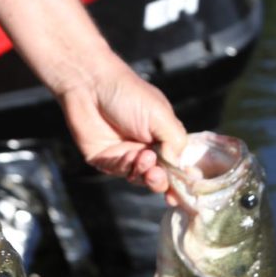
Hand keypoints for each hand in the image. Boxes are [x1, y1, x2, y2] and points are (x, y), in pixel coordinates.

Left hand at [56, 59, 186, 204]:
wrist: (91, 86)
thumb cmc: (128, 93)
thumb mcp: (161, 115)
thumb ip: (174, 142)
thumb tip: (179, 167)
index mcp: (163, 138)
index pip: (176, 165)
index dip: (181, 179)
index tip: (184, 190)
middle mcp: (146, 149)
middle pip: (159, 178)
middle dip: (160, 180)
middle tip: (157, 173)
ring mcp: (125, 156)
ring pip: (139, 178)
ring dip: (144, 173)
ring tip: (144, 158)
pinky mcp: (105, 160)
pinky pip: (120, 172)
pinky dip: (127, 167)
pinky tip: (129, 155)